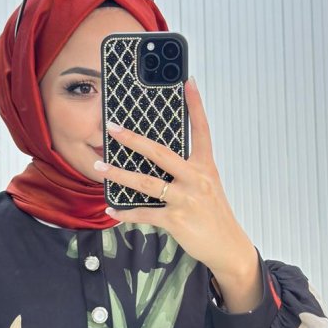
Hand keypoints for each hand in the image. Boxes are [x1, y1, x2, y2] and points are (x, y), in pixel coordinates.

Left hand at [95, 77, 256, 278]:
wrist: (228, 246)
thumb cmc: (214, 215)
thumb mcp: (207, 186)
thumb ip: (187, 171)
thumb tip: (157, 160)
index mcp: (205, 166)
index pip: (201, 129)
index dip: (195, 104)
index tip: (187, 81)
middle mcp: (197, 178)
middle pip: (161, 152)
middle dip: (133, 139)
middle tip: (112, 128)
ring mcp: (186, 199)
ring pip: (146, 182)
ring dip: (119, 175)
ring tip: (99, 168)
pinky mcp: (177, 220)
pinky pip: (145, 213)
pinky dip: (126, 213)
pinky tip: (113, 209)